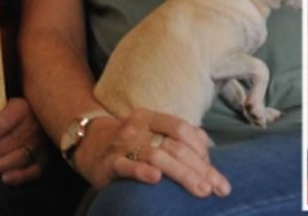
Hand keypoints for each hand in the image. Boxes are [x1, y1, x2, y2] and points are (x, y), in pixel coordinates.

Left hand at [0, 97, 44, 184]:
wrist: (40, 113)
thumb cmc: (16, 112)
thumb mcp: (5, 106)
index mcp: (21, 109)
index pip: (1, 124)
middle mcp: (32, 126)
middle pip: (6, 144)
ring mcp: (40, 143)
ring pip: (17, 158)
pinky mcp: (44, 158)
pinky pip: (34, 170)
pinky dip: (20, 176)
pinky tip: (4, 179)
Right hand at [73, 107, 229, 198]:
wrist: (89, 146)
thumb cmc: (130, 143)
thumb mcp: (152, 133)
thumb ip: (179, 137)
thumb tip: (208, 146)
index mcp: (150, 118)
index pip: (182, 129)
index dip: (203, 152)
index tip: (218, 177)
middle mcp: (137, 128)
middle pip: (175, 146)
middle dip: (201, 169)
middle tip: (218, 189)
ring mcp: (123, 145)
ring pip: (157, 156)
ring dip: (183, 174)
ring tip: (201, 190)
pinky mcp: (109, 164)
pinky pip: (126, 166)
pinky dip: (141, 171)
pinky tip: (156, 178)